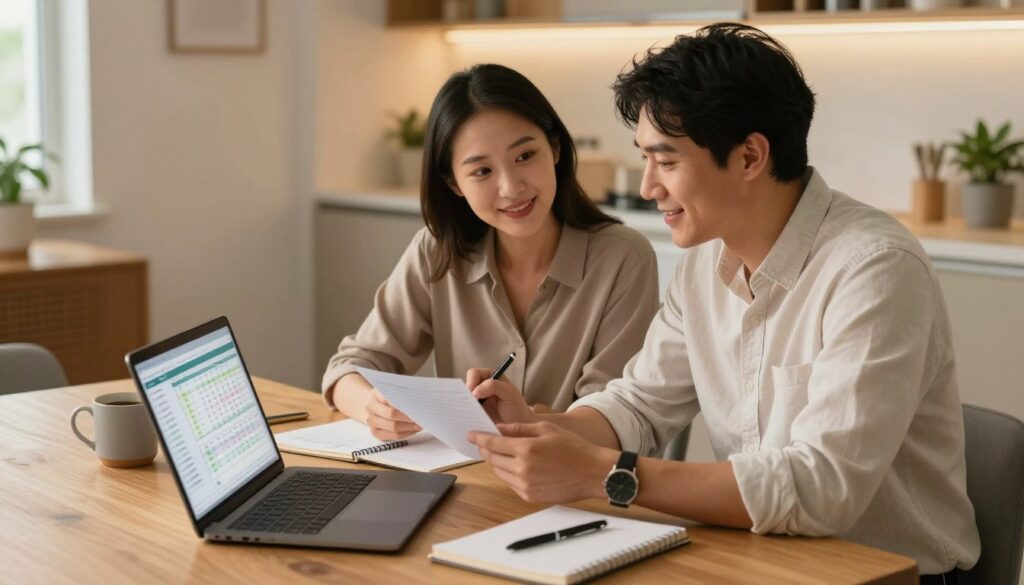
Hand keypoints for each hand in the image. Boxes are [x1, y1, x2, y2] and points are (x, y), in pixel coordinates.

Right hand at [364, 388, 420, 440]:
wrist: (376, 406)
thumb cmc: (390, 397)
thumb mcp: (394, 391)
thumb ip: (403, 394)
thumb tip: (419, 402)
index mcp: (375, 394)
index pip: (390, 399)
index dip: (404, 404)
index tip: (416, 407)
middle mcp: (371, 407)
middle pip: (391, 414)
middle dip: (408, 417)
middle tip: (421, 417)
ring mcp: (372, 421)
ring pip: (393, 427)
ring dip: (409, 427)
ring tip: (420, 424)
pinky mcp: (376, 432)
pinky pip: (393, 436)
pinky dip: (406, 434)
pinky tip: (414, 430)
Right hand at [466, 368, 536, 424]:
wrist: (518, 428)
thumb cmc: (516, 408)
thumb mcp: (509, 393)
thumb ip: (494, 386)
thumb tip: (474, 391)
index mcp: (489, 376)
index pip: (474, 373)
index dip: (471, 382)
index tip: (473, 394)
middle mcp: (480, 387)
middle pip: (465, 386)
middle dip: (464, 395)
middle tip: (467, 405)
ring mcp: (476, 400)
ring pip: (462, 399)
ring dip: (462, 406)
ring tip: (467, 414)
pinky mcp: (473, 413)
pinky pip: (463, 411)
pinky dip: (463, 415)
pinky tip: (467, 420)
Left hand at [468, 422, 616, 503]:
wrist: (592, 473)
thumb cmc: (573, 448)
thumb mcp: (546, 429)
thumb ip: (519, 429)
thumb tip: (499, 429)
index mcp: (526, 449)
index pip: (492, 443)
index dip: (479, 438)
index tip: (471, 434)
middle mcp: (523, 469)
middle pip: (492, 459)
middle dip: (485, 449)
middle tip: (484, 442)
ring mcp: (525, 485)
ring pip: (499, 472)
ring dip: (496, 462)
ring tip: (500, 453)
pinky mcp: (529, 496)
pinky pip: (510, 484)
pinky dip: (508, 474)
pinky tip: (515, 466)